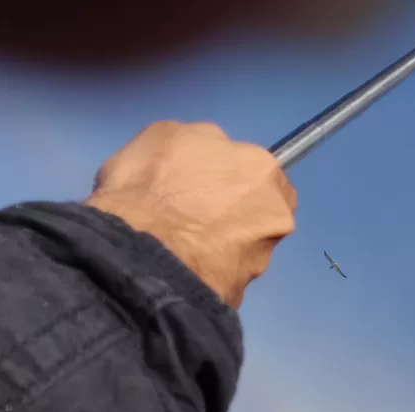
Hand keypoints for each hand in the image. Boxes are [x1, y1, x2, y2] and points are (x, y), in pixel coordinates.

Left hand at [85, 122, 297, 307]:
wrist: (146, 258)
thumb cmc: (201, 279)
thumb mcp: (240, 280)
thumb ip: (245, 250)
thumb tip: (229, 250)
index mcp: (275, 205)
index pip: (273, 202)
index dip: (248, 213)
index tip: (227, 226)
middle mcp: (251, 161)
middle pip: (241, 169)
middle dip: (222, 187)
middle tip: (192, 214)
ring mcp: (206, 139)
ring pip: (204, 150)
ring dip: (189, 170)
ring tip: (160, 199)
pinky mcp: (166, 129)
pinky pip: (167, 143)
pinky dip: (155, 161)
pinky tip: (139, 186)